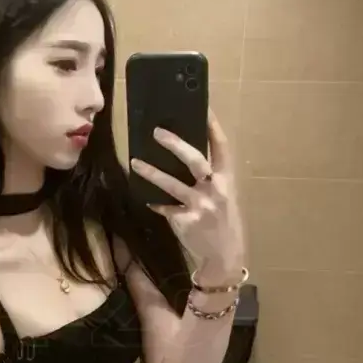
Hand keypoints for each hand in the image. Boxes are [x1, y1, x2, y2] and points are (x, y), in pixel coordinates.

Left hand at [130, 111, 244, 276]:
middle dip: (175, 144)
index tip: (203, 107)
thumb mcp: (224, 195)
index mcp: (227, 179)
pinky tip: (145, 197)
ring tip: (135, 162)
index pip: (221, 146)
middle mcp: (216, 189)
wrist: (225, 254)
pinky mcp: (186, 221)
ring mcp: (201, 206)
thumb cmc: (222, 220)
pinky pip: (165, 208)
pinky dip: (155, 203)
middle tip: (157, 132)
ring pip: (172, 185)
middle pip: (195, 160)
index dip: (212, 126)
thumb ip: (210, 177)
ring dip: (152, 173)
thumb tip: (184, 154)